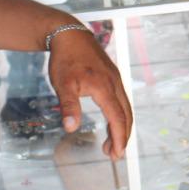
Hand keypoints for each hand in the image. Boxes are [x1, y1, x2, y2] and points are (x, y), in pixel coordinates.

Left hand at [47, 26, 133, 159]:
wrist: (69, 35)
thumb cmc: (65, 59)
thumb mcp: (63, 84)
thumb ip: (68, 106)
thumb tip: (70, 128)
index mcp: (104, 88)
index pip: (117, 118)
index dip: (119, 137)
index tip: (117, 154)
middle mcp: (114, 84)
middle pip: (126, 115)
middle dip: (122, 136)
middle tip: (114, 154)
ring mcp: (115, 79)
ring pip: (125, 107)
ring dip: (121, 127)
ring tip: (109, 144)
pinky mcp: (112, 76)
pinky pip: (121, 99)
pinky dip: (119, 114)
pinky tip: (110, 120)